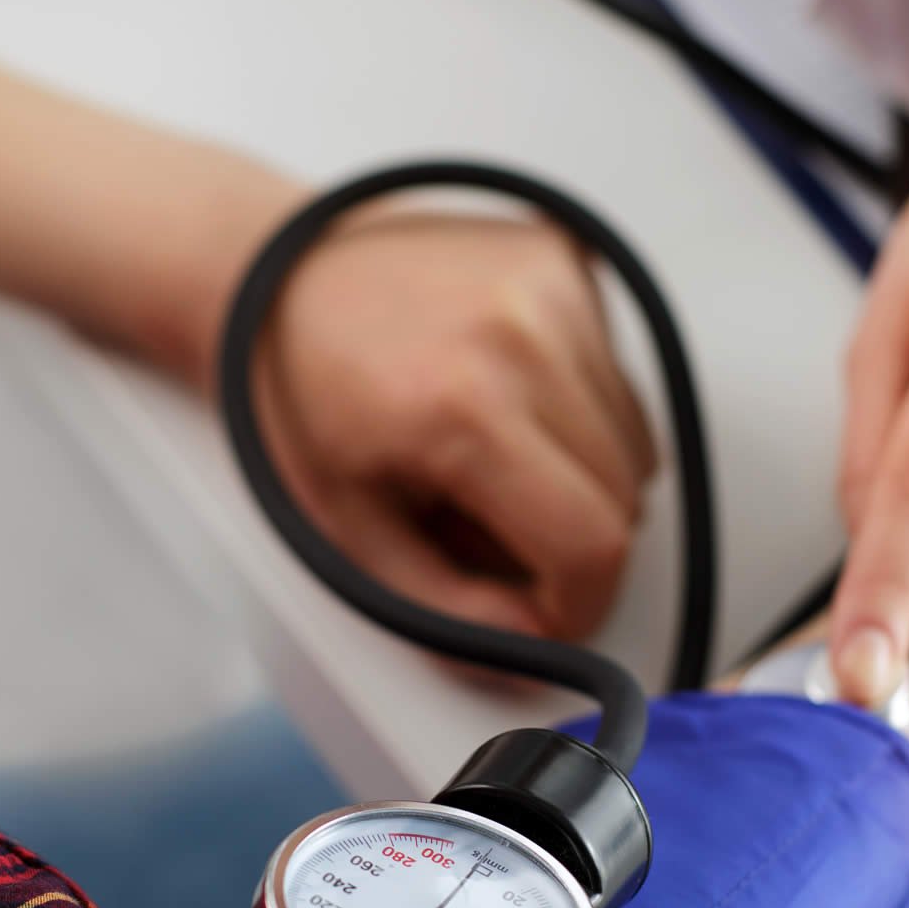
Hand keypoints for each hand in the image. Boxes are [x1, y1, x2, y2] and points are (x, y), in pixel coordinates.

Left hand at [256, 212, 656, 637]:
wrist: (272, 283)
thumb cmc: (298, 402)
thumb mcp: (349, 533)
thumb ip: (445, 612)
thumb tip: (532, 646)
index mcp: (463, 409)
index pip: (591, 544)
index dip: (578, 606)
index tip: (546, 615)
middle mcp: (522, 336)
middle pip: (624, 499)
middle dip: (572, 544)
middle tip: (492, 532)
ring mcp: (552, 289)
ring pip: (635, 444)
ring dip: (583, 478)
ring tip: (491, 459)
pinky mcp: (568, 261)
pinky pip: (620, 379)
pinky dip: (581, 414)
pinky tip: (508, 400)